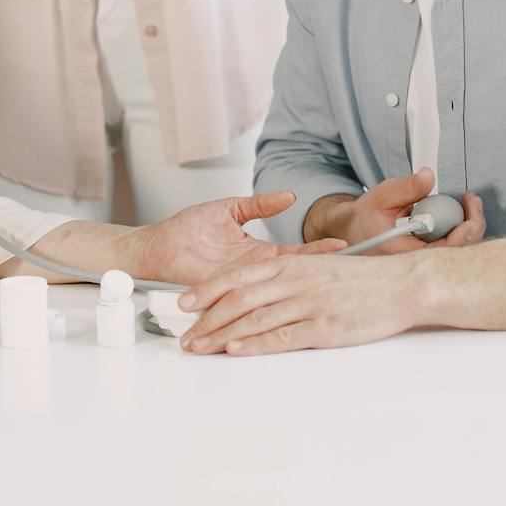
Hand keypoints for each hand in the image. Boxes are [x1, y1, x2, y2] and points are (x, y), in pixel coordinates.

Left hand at [121, 191, 345, 286]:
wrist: (158, 246)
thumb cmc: (189, 228)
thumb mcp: (230, 209)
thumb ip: (259, 205)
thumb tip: (288, 196)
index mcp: (259, 255)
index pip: (296, 255)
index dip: (318, 253)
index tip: (341, 248)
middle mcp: (253, 273)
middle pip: (292, 279)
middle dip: (318, 277)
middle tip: (346, 277)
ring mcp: (240, 287)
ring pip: (274, 296)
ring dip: (298, 295)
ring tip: (327, 294)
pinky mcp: (223, 295)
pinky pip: (245, 306)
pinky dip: (264, 307)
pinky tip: (284, 310)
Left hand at [176, 249, 424, 355]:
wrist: (403, 284)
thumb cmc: (366, 280)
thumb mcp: (322, 267)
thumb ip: (294, 275)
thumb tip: (270, 287)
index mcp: (292, 265)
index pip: (238, 276)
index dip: (207, 289)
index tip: (185, 302)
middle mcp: (295, 282)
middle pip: (238, 299)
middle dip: (206, 318)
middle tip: (186, 335)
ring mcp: (308, 304)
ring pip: (254, 318)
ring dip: (222, 335)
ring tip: (200, 347)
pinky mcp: (323, 327)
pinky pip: (281, 335)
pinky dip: (255, 342)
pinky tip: (236, 349)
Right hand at [323, 167, 484, 252]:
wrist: (356, 231)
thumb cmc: (366, 217)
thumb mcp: (381, 197)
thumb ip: (406, 188)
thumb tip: (429, 177)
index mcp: (402, 255)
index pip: (440, 254)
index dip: (461, 238)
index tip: (469, 218)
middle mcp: (418, 265)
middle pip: (458, 254)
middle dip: (473, 226)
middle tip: (472, 200)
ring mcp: (427, 262)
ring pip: (460, 251)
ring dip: (470, 226)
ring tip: (469, 202)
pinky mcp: (433, 256)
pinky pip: (455, 247)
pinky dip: (463, 229)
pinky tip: (462, 213)